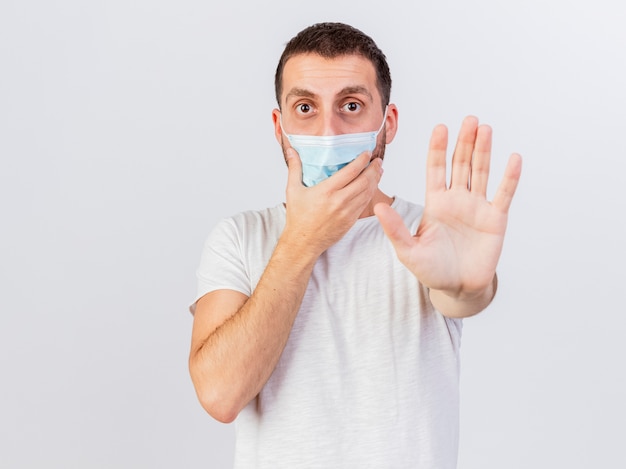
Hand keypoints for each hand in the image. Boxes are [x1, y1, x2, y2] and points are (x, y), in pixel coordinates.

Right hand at [282, 148, 382, 256]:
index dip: (362, 160)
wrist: (303, 242)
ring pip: (368, 192)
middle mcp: (339, 201)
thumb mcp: (293, 190)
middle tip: (377, 160)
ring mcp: (347, 212)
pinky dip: (371, 192)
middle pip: (365, 181)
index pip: (351, 171)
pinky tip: (372, 186)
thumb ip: (294, 168)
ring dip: (375, 180)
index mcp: (326, 191)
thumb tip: (290, 150)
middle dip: (374, 168)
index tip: (367, 153)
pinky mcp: (351, 221)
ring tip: (378, 170)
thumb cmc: (298, 217)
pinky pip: (365, 203)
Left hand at [375, 116, 521, 313]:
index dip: (438, 149)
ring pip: (481, 172)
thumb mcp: (409, 250)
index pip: (436, 169)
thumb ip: (395, 229)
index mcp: (435, 203)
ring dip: (483, 151)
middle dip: (464, 142)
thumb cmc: (431, 270)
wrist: (458, 287)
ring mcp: (477, 207)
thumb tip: (377, 206)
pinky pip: (503, 194)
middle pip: (460, 164)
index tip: (440, 127)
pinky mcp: (495, 219)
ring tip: (485, 129)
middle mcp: (457, 200)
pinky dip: (509, 177)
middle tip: (469, 120)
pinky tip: (513, 158)